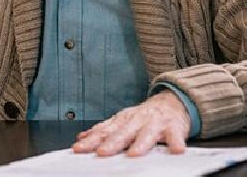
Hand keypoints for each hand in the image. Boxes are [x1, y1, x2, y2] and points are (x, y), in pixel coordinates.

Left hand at [72, 90, 189, 156]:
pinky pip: (175, 136)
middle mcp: (136, 121)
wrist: (171, 102)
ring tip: (134, 153)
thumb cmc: (144, 116)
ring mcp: (154, 123)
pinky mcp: (173, 127)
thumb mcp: (122, 120)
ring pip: (147, 134)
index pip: (103, 132)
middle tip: (102, 152)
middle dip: (111, 143)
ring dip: (140, 143)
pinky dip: (175, 142)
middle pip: (122, 133)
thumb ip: (104, 130)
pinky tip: (175, 150)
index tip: (79, 148)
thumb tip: (82, 137)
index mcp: (122, 121)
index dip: (91, 140)